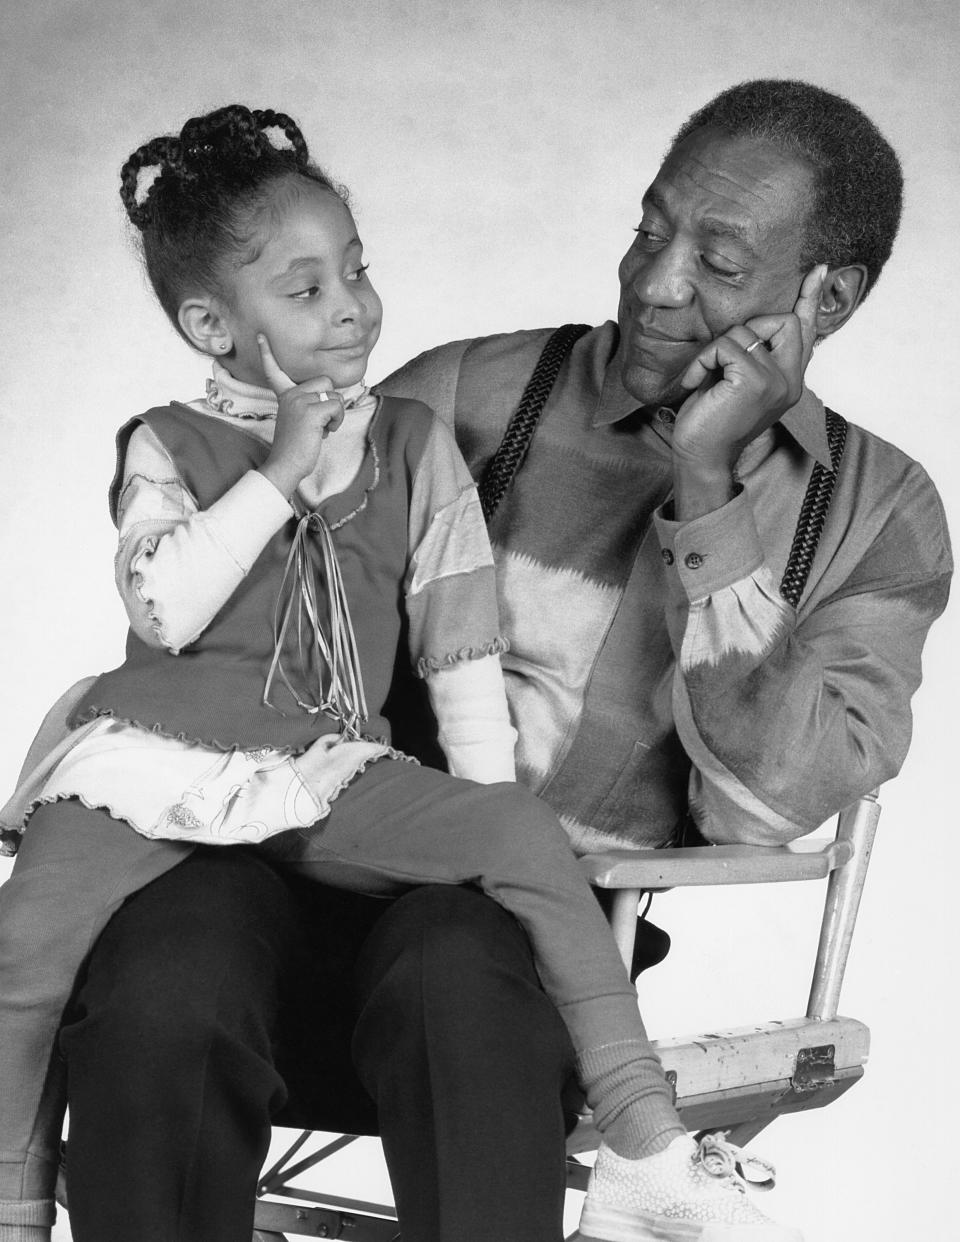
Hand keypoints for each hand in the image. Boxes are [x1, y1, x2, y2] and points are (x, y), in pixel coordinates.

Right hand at [256, 333, 344, 498]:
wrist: (285, 465)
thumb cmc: (296, 447)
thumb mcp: (299, 420)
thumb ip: (308, 406)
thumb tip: (332, 399)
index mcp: (285, 396)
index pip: (275, 371)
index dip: (267, 353)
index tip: (261, 335)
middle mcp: (290, 395)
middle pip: (325, 382)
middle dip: (331, 402)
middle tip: (319, 422)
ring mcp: (299, 402)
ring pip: (334, 395)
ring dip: (335, 414)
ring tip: (321, 428)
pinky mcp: (310, 412)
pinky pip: (337, 407)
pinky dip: (337, 421)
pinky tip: (325, 432)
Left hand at [670, 265, 826, 518]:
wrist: (700, 457)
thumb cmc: (711, 421)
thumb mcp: (736, 383)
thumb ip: (753, 357)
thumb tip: (750, 326)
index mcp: (789, 381)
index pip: (805, 333)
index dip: (810, 300)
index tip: (818, 270)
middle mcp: (791, 381)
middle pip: (785, 321)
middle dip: (749, 327)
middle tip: (720, 359)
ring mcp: (777, 381)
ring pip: (745, 331)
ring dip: (713, 352)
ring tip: (703, 379)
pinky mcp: (756, 381)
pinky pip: (726, 345)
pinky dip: (704, 360)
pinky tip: (697, 383)